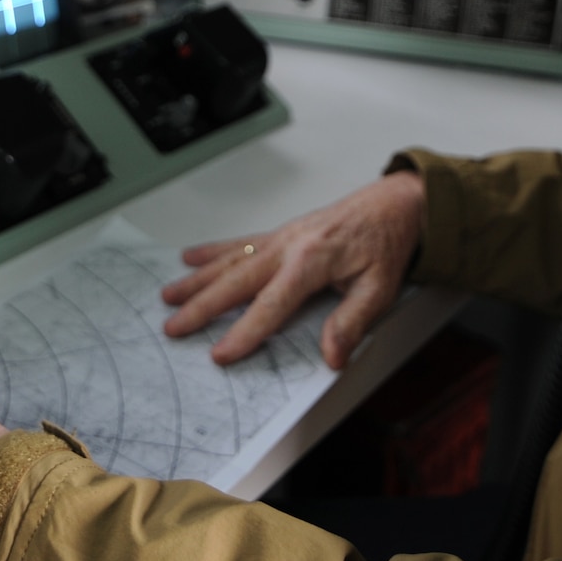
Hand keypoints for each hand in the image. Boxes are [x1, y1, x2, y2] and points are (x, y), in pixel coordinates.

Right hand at [161, 169, 424, 368]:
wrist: (393, 204)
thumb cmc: (386, 244)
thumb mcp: (381, 289)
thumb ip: (352, 322)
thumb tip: (331, 356)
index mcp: (313, 260)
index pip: (272, 304)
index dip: (245, 331)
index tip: (221, 353)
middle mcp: (290, 246)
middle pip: (238, 280)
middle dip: (202, 306)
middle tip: (173, 327)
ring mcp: (282, 237)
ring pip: (230, 260)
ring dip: (197, 279)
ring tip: (168, 296)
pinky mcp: (281, 234)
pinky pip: (240, 243)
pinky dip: (213, 251)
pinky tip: (188, 258)